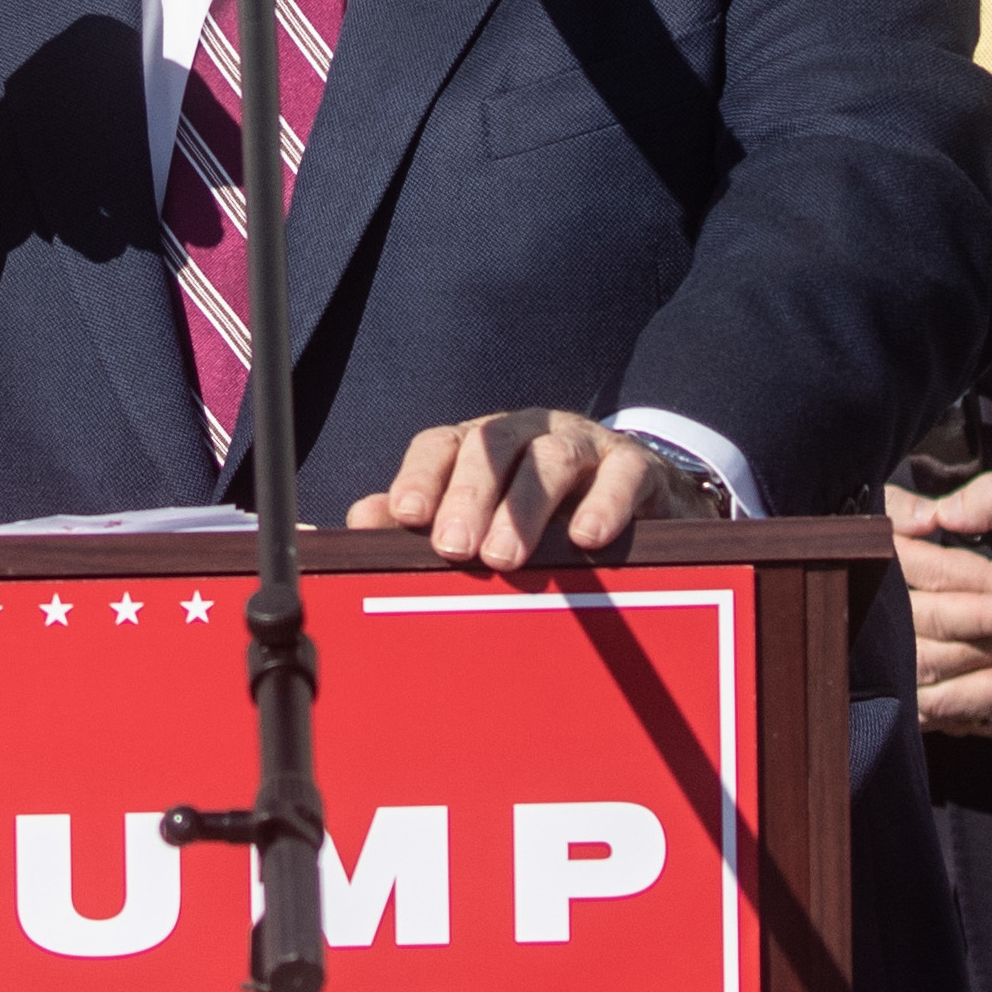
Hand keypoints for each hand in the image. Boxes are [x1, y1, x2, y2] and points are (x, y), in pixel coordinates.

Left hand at [349, 411, 721, 569]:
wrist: (636, 500)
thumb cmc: (537, 512)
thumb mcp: (475, 516)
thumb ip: (416, 523)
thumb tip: (355, 522)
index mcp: (479, 444)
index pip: (440, 445)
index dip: (421, 477)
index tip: (406, 517)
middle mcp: (528, 433)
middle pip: (492, 447)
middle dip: (468, 496)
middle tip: (455, 547)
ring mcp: (583, 445)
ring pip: (552, 460)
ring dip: (526, 508)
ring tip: (506, 558)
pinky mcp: (635, 466)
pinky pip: (622, 475)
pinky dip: (604, 504)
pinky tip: (586, 538)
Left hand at [889, 470, 991, 736]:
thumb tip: (938, 512)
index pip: (940, 573)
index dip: (899, 542)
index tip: (874, 517)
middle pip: (930, 634)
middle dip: (886, 597)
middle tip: (861, 566)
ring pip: (944, 687)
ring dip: (900, 658)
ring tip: (872, 625)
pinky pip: (979, 718)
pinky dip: (940, 709)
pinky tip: (912, 685)